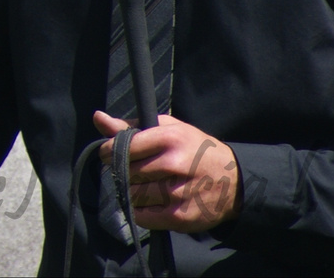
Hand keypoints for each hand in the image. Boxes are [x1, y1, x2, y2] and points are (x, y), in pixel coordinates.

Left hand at [93, 110, 240, 231]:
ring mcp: (179, 192)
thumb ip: (130, 126)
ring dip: (132, 190)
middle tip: (131, 170)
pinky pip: (143, 216)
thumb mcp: (168, 129)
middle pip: (128, 171)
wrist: (235, 181)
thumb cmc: (194, 149)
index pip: (126, 146)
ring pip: (134, 194)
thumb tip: (98, 117)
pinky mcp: (181, 217)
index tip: (108, 153)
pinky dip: (139, 209)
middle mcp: (175, 164)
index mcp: (170, 138)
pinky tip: (150, 201)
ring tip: (144, 184)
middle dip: (122, 171)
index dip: (110, 151)